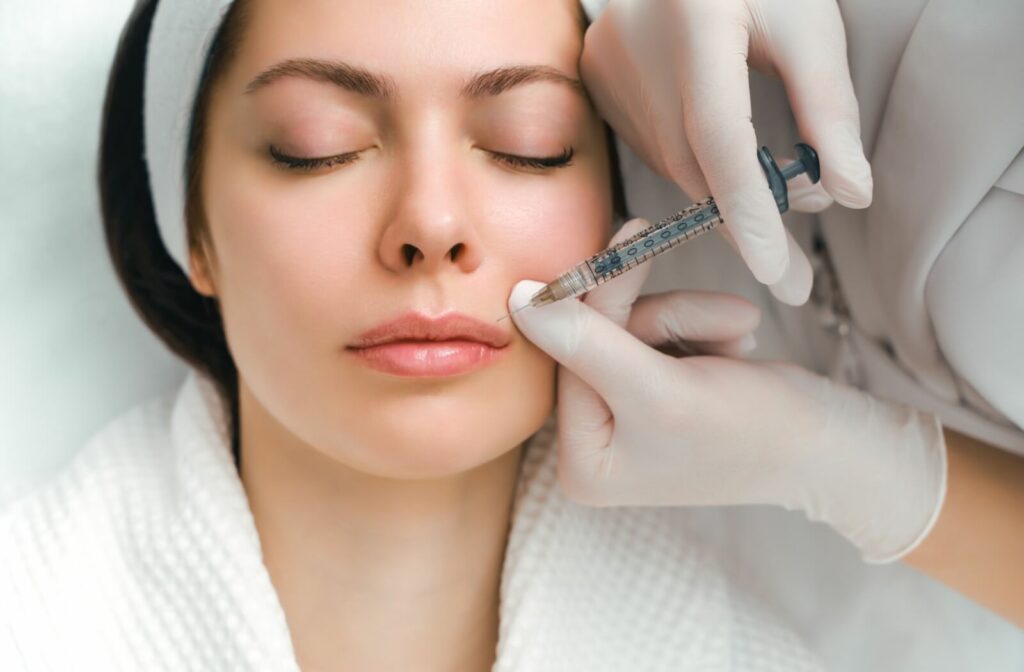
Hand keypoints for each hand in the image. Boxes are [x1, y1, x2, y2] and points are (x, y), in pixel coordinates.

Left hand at [509, 220, 945, 562]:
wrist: (834, 447)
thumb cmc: (756, 431)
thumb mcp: (663, 388)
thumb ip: (588, 343)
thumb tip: (517, 300)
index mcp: (582, 464)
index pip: (570, 357)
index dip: (605, 297)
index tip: (633, 233)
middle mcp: (592, 446)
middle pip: (597, 341)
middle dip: (663, 316)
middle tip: (727, 310)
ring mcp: (622, 420)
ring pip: (630, 329)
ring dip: (689, 319)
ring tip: (741, 333)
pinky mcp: (653, 394)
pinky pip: (655, 336)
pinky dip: (698, 330)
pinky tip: (734, 349)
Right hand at [580, 0, 872, 304]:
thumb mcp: (810, 24)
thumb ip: (828, 108)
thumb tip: (851, 193)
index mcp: (696, 16)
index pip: (718, 133)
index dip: (747, 208)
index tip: (777, 270)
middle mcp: (635, 42)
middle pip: (691, 161)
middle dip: (744, 218)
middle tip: (792, 263)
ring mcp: (606, 61)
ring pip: (670, 162)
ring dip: (720, 192)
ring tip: (773, 197)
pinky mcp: (596, 73)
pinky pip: (650, 145)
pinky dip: (693, 166)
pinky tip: (724, 157)